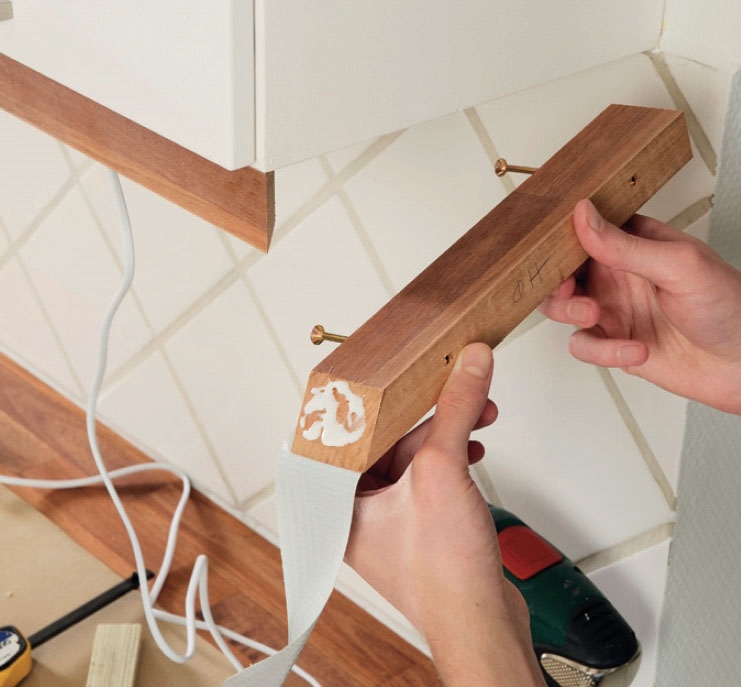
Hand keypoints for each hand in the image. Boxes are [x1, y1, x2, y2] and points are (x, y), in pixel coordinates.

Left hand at [345, 344, 544, 686]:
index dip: (367, 398)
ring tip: (476, 413)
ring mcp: (390, 521)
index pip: (344, 432)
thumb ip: (455, 409)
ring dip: (447, 432)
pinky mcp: (420, 526)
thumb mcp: (444, 471)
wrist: (482, 624)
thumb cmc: (443, 577)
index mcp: (339, 502)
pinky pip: (430, 476)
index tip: (384, 370)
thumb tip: (467, 365)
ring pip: (413, 456)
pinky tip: (475, 445)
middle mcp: (358, 512)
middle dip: (427, 413)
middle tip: (450, 386)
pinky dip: (453, 457)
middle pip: (386, 440)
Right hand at [540, 199, 740, 414]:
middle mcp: (619, 275)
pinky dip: (603, 352)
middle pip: (563, 271)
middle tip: (571, 290)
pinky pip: (585, 346)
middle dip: (557, 282)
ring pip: (563, 308)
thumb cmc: (729, 307)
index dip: (562, 241)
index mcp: (634, 244)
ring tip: (595, 316)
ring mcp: (615, 310)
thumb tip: (585, 216)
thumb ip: (625, 245)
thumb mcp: (678, 265)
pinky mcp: (614, 344)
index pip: (584, 232)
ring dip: (570, 313)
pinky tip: (635, 349)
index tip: (556, 252)